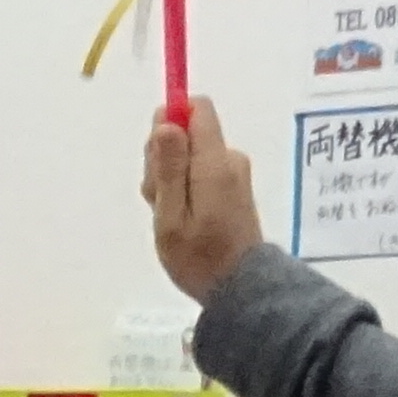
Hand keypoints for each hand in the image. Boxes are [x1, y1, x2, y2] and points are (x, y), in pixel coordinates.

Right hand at [143, 93, 270, 302]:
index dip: (171, 118)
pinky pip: (200, 171)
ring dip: (170, 178)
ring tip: (170, 216)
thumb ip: (169, 168)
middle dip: (163, 156)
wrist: (241, 288)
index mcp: (214, 162)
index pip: (197, 107)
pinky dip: (184, 188)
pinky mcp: (232, 185)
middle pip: (188, 131)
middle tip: (158, 199)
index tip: (156, 152)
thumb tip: (167, 123)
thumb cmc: (200, 258)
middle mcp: (228, 159)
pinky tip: (182, 218)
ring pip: (190, 154)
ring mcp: (233, 172)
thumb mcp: (172, 217)